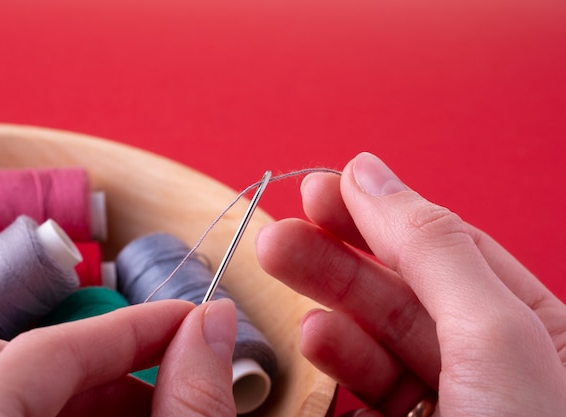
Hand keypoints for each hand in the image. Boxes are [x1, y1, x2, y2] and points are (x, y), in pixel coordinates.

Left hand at [0, 298, 237, 416]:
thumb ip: (190, 402)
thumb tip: (214, 324)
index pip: (43, 351)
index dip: (127, 327)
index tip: (187, 322)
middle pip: (0, 363)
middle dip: (100, 363)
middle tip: (170, 380)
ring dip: (76, 391)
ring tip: (144, 414)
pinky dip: (49, 415)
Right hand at [256, 152, 565, 415]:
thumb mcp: (497, 340)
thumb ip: (433, 250)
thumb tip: (371, 173)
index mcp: (542, 332)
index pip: (451, 246)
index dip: (384, 209)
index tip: (326, 185)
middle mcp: (500, 364)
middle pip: (408, 284)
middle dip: (340, 249)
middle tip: (283, 226)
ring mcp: (455, 405)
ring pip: (381, 333)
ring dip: (328, 297)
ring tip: (280, 265)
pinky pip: (372, 386)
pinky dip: (338, 357)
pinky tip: (313, 336)